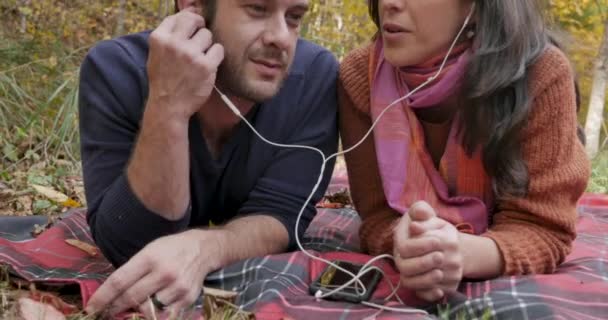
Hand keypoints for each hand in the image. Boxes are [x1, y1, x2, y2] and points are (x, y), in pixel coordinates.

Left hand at [85, 229, 220, 317]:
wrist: (204, 248)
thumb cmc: (172, 248)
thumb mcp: (150, 249)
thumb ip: (133, 270)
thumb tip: (113, 293)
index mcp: (150, 257)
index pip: (120, 281)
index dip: (102, 297)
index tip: (91, 307)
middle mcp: (164, 272)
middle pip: (131, 297)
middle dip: (114, 308)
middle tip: (104, 313)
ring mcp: (177, 287)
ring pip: (148, 309)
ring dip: (136, 312)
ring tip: (131, 308)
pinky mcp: (187, 298)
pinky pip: (165, 314)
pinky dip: (156, 314)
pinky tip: (152, 309)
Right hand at [147, 10, 224, 121]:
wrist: (168, 106)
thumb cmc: (164, 80)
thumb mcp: (156, 54)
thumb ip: (169, 36)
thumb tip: (187, 16)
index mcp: (159, 39)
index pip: (177, 17)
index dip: (187, 20)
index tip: (192, 27)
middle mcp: (174, 44)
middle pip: (194, 20)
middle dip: (200, 25)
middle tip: (201, 36)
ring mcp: (190, 54)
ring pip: (208, 35)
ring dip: (207, 45)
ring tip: (200, 58)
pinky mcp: (206, 66)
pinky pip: (218, 49)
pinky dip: (216, 56)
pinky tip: (209, 65)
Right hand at [393, 201, 462, 301]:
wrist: (445, 245)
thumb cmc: (432, 227)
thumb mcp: (426, 214)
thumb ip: (420, 210)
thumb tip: (420, 215)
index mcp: (401, 242)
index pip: (404, 248)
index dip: (420, 246)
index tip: (437, 241)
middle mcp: (402, 260)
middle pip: (405, 268)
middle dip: (423, 263)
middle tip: (441, 257)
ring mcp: (411, 275)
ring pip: (411, 284)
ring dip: (426, 280)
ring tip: (441, 272)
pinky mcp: (422, 287)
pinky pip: (421, 296)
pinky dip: (430, 295)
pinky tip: (440, 291)